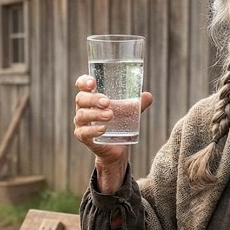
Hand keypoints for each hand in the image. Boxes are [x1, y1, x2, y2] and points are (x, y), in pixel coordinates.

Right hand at [72, 74, 151, 188]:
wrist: (116, 148)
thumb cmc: (119, 124)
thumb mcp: (129, 113)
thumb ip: (137, 104)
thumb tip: (148, 96)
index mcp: (91, 98)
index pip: (82, 86)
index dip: (84, 82)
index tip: (93, 83)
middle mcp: (83, 108)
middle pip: (81, 98)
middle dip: (93, 99)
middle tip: (107, 102)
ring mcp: (81, 123)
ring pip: (82, 115)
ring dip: (95, 114)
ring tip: (110, 115)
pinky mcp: (83, 137)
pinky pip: (84, 132)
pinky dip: (93, 130)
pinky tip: (103, 129)